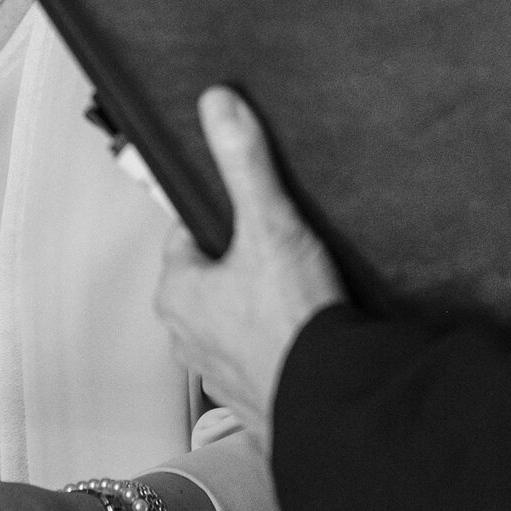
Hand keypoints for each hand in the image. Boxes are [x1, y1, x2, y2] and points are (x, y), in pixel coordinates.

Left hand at [156, 88, 345, 433]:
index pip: (189, 235)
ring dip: (263, 308)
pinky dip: (282, 345)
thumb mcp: (270, 225)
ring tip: (305, 290)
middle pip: (214, 278)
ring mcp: (219, 373)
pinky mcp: (255, 398)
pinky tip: (311, 332)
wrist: (334, 407)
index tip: (256, 214)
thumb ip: (245, 163)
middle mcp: (186, 338)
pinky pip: (263, 357)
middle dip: (246, 264)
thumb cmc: (292, 325)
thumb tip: (218, 104)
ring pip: (236, 320)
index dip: (226, 218)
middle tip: (287, 252)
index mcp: (177, 293)